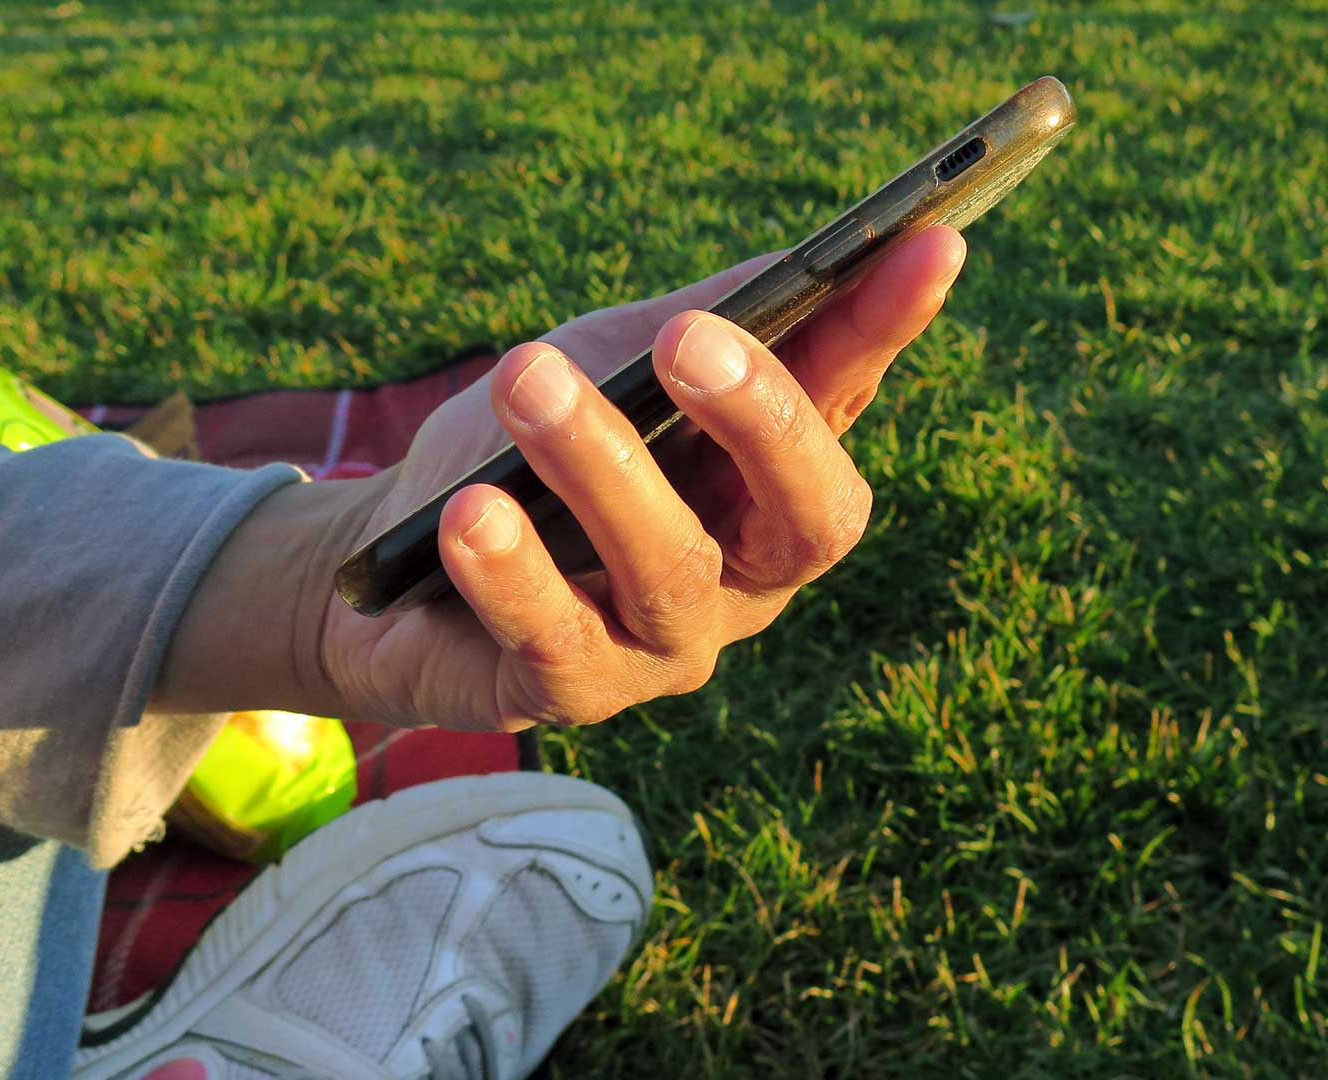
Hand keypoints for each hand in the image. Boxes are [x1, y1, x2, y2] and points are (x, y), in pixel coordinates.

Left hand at [154, 227, 965, 731]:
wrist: (396, 553)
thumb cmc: (527, 448)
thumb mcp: (612, 365)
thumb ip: (703, 322)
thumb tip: (811, 261)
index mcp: (771, 483)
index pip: (847, 400)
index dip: (888, 328)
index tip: (931, 241)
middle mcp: (747, 576)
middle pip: (805, 514)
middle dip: (762, 418)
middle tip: (689, 338)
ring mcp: (667, 644)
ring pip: (670, 567)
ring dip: (598, 464)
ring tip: (525, 378)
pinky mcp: (570, 692)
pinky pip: (554, 638)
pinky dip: (512, 568)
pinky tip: (471, 512)